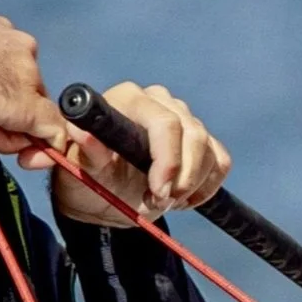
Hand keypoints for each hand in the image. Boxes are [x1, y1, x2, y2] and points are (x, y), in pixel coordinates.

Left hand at [48, 82, 232, 228]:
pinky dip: (207, 186)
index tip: (159, 192)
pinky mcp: (200, 140)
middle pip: (194, 134)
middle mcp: (159, 101)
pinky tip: (183, 196)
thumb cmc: (88, 178)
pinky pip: (221, 161)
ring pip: (210, 150)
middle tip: (161, 202)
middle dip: (183, 177)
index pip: (165, 123)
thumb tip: (84, 133)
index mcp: (129, 99)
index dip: (169, 161)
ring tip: (164, 201)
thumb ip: (86, 151)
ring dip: (192, 185)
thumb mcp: (80, 170)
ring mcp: (183, 118)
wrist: (103, 194)